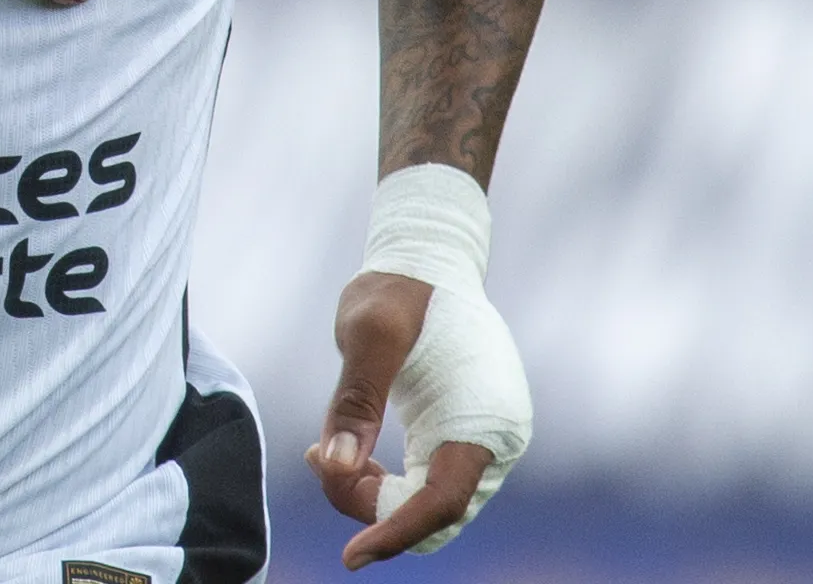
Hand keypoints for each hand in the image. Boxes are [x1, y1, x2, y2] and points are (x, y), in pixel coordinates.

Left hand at [305, 272, 509, 568]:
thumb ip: (354, 401)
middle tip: (317, 460)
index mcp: (485, 415)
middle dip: (371, 505)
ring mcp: (482, 438)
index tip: (351, 558)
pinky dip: (382, 480)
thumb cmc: (399, 288)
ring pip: (426, 503)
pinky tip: (342, 452)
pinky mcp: (462, 434)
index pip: (442, 501)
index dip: (395, 532)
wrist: (428, 258)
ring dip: (372, 493)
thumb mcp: (367, 334)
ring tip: (322, 449)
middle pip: (433, 511)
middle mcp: (495, 437)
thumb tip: (334, 464)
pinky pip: (425, 482)